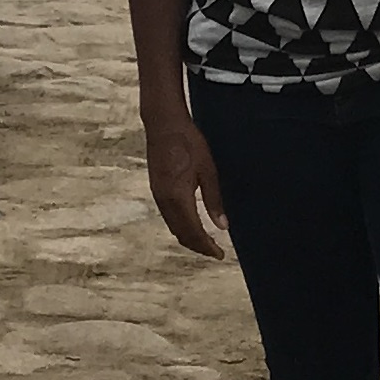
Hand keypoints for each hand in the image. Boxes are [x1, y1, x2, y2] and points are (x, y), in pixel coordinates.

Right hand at [145, 113, 228, 259]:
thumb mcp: (208, 170)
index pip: (193, 232)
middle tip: (216, 252)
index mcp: (178, 197)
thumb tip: (223, 226)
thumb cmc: (189, 142)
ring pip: (173, 227)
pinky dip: (180, 226)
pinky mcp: (156, 190)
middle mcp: (164, 201)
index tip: (220, 255)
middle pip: (181, 234)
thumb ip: (214, 200)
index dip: (207, 247)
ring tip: (206, 242)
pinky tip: (192, 225)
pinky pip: (168, 217)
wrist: (163, 124)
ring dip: (189, 238)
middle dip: (198, 246)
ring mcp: (157, 196)